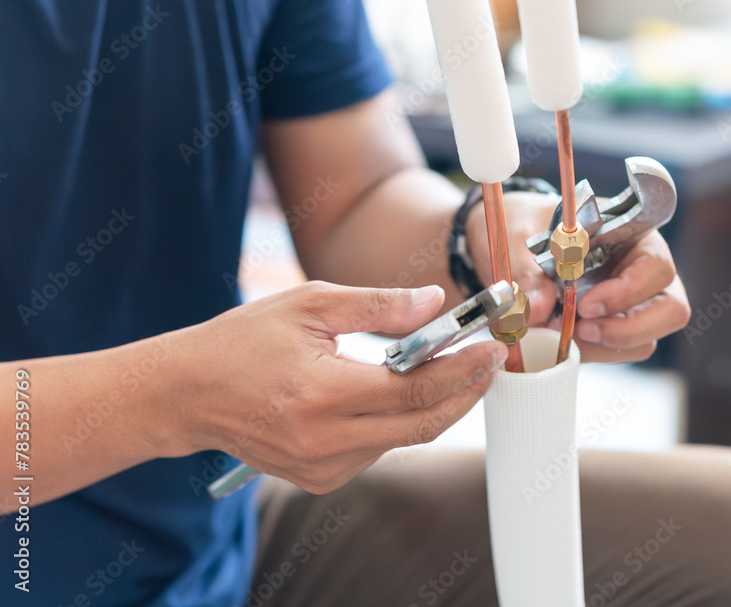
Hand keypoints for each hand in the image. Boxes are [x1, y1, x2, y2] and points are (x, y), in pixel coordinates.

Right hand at [171, 281, 506, 493]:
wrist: (186, 394)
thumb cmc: (243, 341)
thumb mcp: (309, 305)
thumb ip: (377, 305)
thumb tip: (435, 302)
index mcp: (321, 394)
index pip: (415, 390)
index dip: (463, 370)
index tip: (493, 348)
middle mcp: (324, 441)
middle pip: (422, 424)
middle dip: (465, 392)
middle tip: (489, 362)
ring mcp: (321, 467)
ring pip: (404, 438)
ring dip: (434, 405)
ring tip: (449, 368)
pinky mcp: (318, 479)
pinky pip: (378, 449)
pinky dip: (399, 422)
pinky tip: (401, 393)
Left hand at [467, 192, 690, 362]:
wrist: (514, 238)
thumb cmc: (527, 225)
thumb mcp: (518, 237)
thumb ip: (527, 271)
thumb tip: (538, 306)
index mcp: (631, 233)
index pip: (656, 265)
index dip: (629, 290)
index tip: (586, 305)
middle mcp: (643, 269)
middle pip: (670, 309)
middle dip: (627, 328)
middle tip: (583, 330)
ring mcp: (634, 301)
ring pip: (647, 338)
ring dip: (607, 345)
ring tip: (565, 334)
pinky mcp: (615, 326)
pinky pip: (620, 351)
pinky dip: (593, 352)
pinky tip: (563, 338)